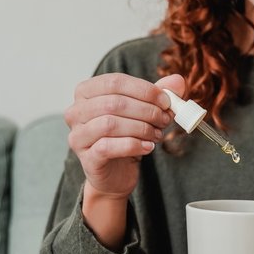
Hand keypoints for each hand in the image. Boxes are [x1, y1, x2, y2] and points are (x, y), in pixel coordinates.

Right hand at [64, 73, 184, 200]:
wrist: (117, 172)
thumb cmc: (127, 136)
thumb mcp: (144, 111)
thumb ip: (158, 94)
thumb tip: (177, 81)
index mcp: (86, 91)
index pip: (115, 81)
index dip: (144, 90)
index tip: (166, 101)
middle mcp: (76, 111)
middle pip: (114, 103)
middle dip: (146, 111)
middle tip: (164, 120)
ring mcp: (78, 135)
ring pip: (110, 124)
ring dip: (141, 128)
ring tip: (156, 134)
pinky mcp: (86, 157)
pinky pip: (108, 146)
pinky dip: (133, 145)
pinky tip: (148, 147)